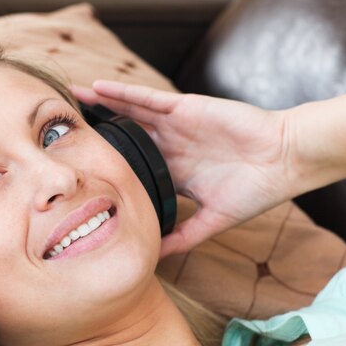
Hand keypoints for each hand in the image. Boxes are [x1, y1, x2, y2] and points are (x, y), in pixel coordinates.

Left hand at [72, 81, 294, 257]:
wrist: (284, 162)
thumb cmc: (255, 190)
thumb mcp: (211, 221)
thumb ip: (182, 236)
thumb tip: (154, 257)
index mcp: (174, 171)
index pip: (133, 167)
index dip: (107, 167)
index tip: (78, 172)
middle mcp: (170, 146)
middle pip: (123, 137)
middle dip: (96, 133)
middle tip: (61, 132)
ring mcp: (175, 126)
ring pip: (128, 113)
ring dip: (100, 106)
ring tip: (69, 101)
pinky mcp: (185, 108)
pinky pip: (147, 99)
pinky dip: (122, 93)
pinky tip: (97, 89)